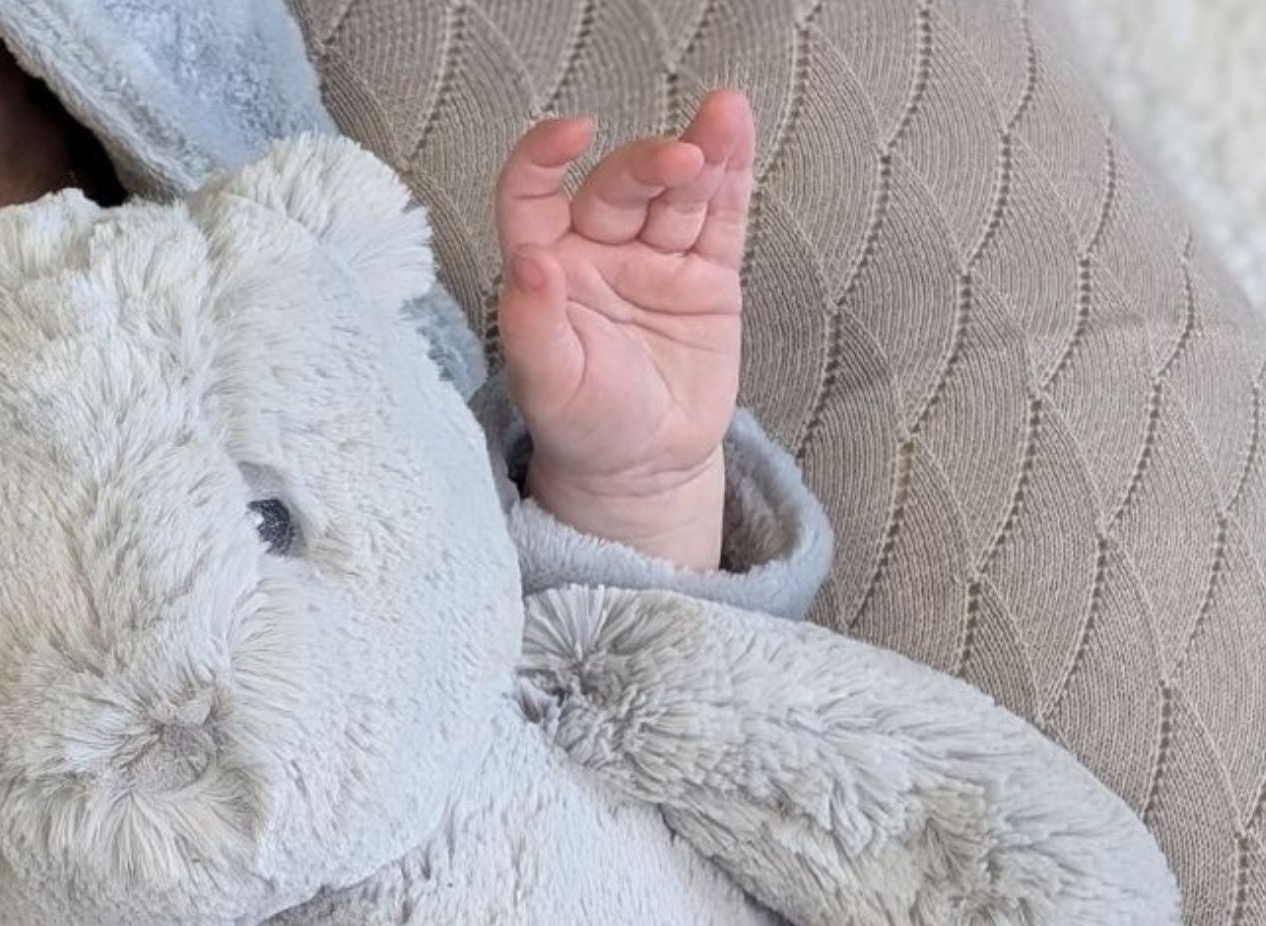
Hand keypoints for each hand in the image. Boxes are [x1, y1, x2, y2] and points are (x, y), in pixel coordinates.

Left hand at [494, 88, 754, 566]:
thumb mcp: (550, 389)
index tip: (572, 134)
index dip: (543, 158)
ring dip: (700, 151)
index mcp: (548, 272)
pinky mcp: (707, 274)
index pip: (532, 196)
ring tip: (725, 116)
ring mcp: (655, 259)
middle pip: (618, 186)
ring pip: (675, 192)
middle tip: (680, 162)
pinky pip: (719, 216)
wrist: (646, 469)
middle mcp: (599, 253)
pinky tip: (737, 133)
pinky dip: (731, 176)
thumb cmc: (584, 428)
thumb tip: (528, 262)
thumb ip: (534, 328)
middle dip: (648, 166)